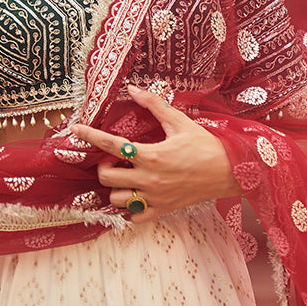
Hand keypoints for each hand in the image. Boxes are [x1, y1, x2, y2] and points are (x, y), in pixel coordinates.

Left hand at [70, 83, 238, 222]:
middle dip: (103, 166)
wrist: (230, 172)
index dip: (90, 135)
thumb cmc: (206, 145)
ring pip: (116, 199)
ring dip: (115, 188)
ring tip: (125, 177)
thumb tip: (133, 89)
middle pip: (106, 177)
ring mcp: (155, 197)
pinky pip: (135, 216)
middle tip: (114, 160)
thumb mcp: (179, 122)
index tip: (76, 130)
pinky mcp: (163, 210)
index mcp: (151, 155)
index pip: (110, 144)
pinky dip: (130, 207)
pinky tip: (136, 195)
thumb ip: (154, 105)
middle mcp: (149, 179)